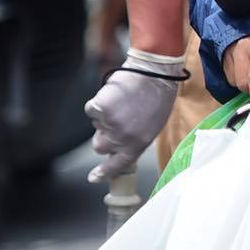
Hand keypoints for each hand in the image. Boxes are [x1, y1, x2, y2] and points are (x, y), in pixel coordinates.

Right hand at [82, 48, 184, 181]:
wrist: (155, 72)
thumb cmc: (158, 96)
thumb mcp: (153, 126)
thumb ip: (135, 140)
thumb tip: (120, 147)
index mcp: (138, 143)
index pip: (117, 164)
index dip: (104, 172)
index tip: (94, 177)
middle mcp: (122, 137)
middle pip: (100, 146)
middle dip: (103, 137)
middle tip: (115, 122)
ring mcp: (109, 123)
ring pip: (96, 125)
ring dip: (105, 117)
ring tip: (122, 102)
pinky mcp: (99, 108)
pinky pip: (91, 110)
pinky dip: (99, 103)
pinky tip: (114, 95)